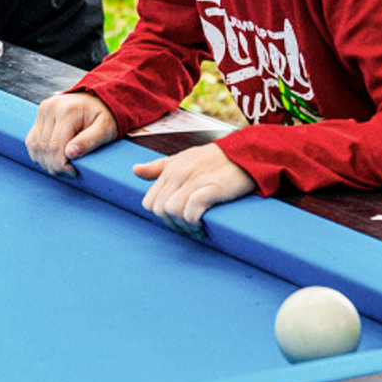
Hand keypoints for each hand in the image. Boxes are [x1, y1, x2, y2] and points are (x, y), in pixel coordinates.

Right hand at [25, 91, 118, 175]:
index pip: (55, 146)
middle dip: (54, 166)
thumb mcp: (105, 129)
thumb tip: (70, 154)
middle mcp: (52, 108)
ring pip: (35, 146)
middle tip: (68, 172)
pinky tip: (53, 157)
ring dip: (45, 161)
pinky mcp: (40, 114)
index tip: (73, 172)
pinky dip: (39, 153)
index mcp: (68, 111)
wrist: (99, 98)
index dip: (61, 165)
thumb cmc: (105, 115)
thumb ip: (89, 141)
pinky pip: (32, 140)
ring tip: (62, 166)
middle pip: (43, 148)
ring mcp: (44, 110)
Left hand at [134, 144, 255, 232]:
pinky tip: (203, 224)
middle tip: (187, 228)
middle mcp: (179, 173)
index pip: (149, 202)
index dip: (161, 217)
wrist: (246, 154)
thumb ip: (159, 166)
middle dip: (171, 224)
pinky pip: (191, 212)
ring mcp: (194, 180)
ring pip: (172, 211)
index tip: (177, 221)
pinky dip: (194, 222)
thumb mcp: (184, 159)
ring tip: (196, 227)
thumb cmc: (214, 159)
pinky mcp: (211, 188)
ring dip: (183, 225)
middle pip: (158, 209)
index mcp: (170, 169)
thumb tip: (135, 170)